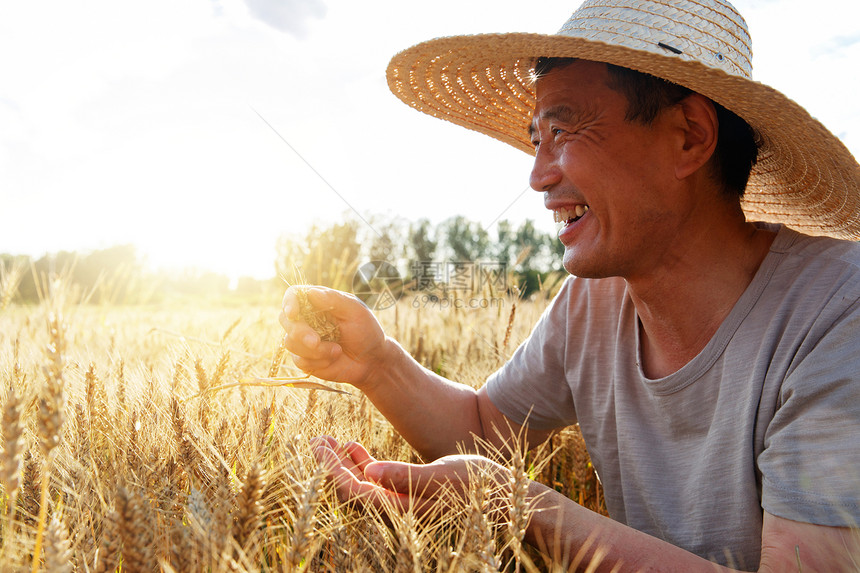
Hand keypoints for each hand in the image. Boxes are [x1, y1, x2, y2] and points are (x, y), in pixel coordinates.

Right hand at [280, 286, 386, 389]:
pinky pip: (299, 360)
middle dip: (299, 332)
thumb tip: (311, 292)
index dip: (289, 302)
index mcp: (317, 303)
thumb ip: (334, 300)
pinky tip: (333, 359)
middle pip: (285, 320)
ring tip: (337, 351)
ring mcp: (303, 340)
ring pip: (290, 342)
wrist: (371, 360)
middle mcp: (306, 319)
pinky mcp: (305, 359)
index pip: (294, 295)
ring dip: (314, 350)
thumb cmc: (366, 331)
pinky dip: (318, 361)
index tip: (293, 313)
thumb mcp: (356, 311)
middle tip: (315, 341)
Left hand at [311, 436, 511, 518]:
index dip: (332, 467)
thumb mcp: (442, 476)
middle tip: (316, 439)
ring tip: (331, 441)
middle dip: (331, 464)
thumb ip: (405, 476)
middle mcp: (396, 508)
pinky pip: (376, 481)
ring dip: (344, 463)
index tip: (318, 444)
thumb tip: (370, 473)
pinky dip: (362, 464)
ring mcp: (401, 502)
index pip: (353, 489)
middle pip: (351, 488)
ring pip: (361, 484)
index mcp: (401, 506)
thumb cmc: (476, 485)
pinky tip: (355, 447)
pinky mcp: (409, 493)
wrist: (503, 497)